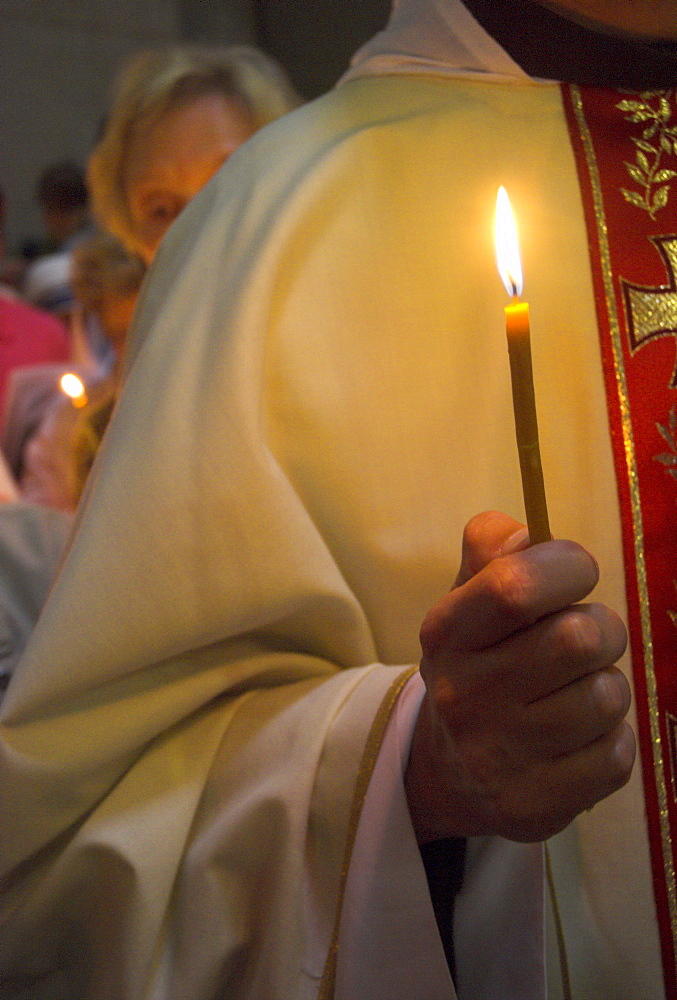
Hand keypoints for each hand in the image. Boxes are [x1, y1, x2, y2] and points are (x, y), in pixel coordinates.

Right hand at [405, 511, 634, 842]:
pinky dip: (612, 739)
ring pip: (607, 697)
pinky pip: (617, 755)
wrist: (448, 771)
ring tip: (577, 691)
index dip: (566, 567)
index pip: (515, 586)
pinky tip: (581, 737)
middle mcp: (462, 695)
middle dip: (601, 628)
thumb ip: (491, 547)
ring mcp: (496, 757)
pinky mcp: (532, 807)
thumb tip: (527, 533)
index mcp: (446, 634)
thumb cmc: (476, 665)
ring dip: (607, 686)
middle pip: (578, 640)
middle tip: (584, 640)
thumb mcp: (467, 600)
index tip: (575, 572)